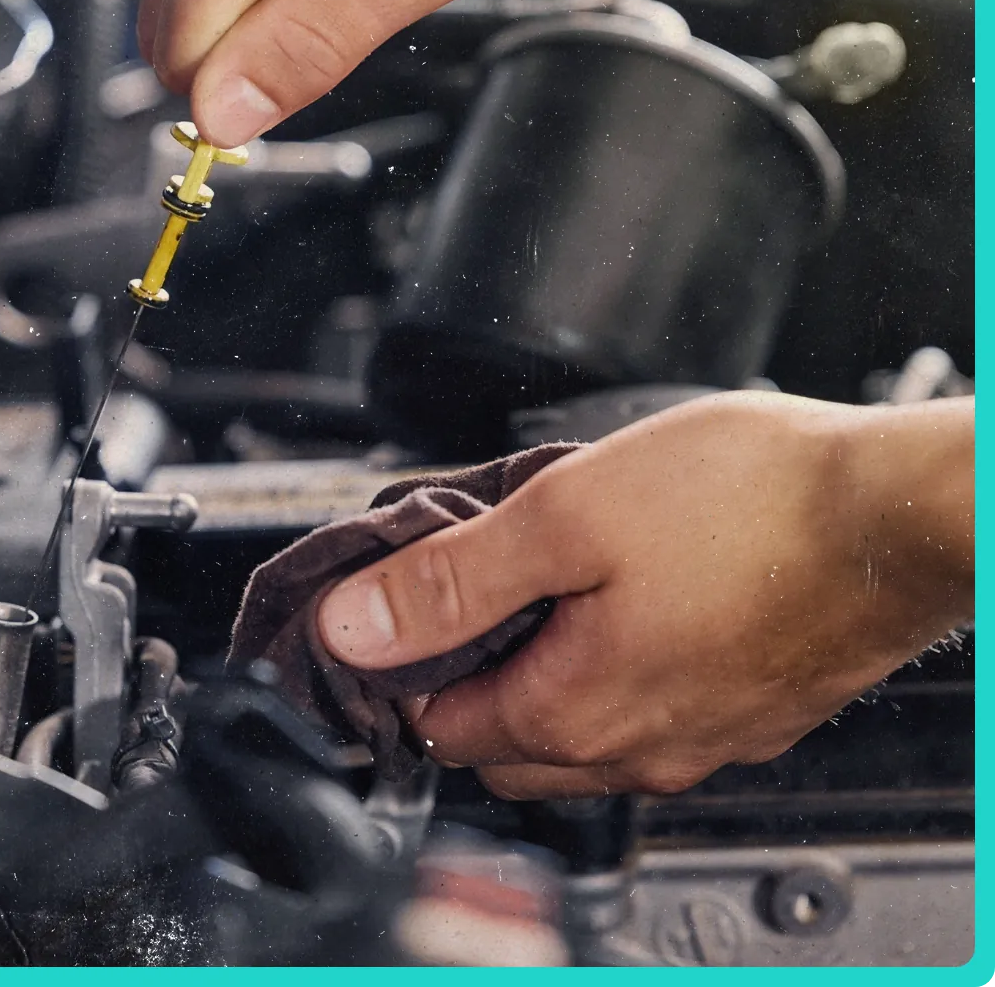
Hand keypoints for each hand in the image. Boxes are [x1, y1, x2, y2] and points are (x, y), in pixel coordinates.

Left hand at [316, 392, 973, 799]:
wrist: (898, 512)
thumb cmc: (752, 504)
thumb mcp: (566, 517)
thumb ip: (453, 582)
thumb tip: (355, 626)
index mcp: (577, 713)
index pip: (443, 731)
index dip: (405, 672)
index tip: (400, 617)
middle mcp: (640, 749)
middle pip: (507, 744)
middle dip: (469, 680)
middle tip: (467, 596)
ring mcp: (704, 736)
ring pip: (581, 732)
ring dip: (543, 673)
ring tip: (548, 585)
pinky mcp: (751, 709)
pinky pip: (651, 712)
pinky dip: (614, 670)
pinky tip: (630, 602)